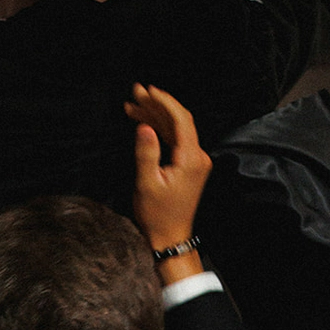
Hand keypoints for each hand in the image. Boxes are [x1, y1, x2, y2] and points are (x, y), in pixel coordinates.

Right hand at [124, 84, 210, 250]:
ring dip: (154, 116)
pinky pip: (173, 139)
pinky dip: (157, 129)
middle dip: (155, 105)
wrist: (170, 237)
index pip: (181, 120)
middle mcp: (197, 157)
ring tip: (132, 105)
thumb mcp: (147, 183)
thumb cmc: (158, 215)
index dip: (164, 102)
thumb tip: (144, 126)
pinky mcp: (187, 165)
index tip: (148, 91)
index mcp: (191, 159)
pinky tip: (141, 122)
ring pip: (174, 128)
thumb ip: (146, 153)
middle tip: (135, 93)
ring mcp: (193, 161)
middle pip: (177, 121)